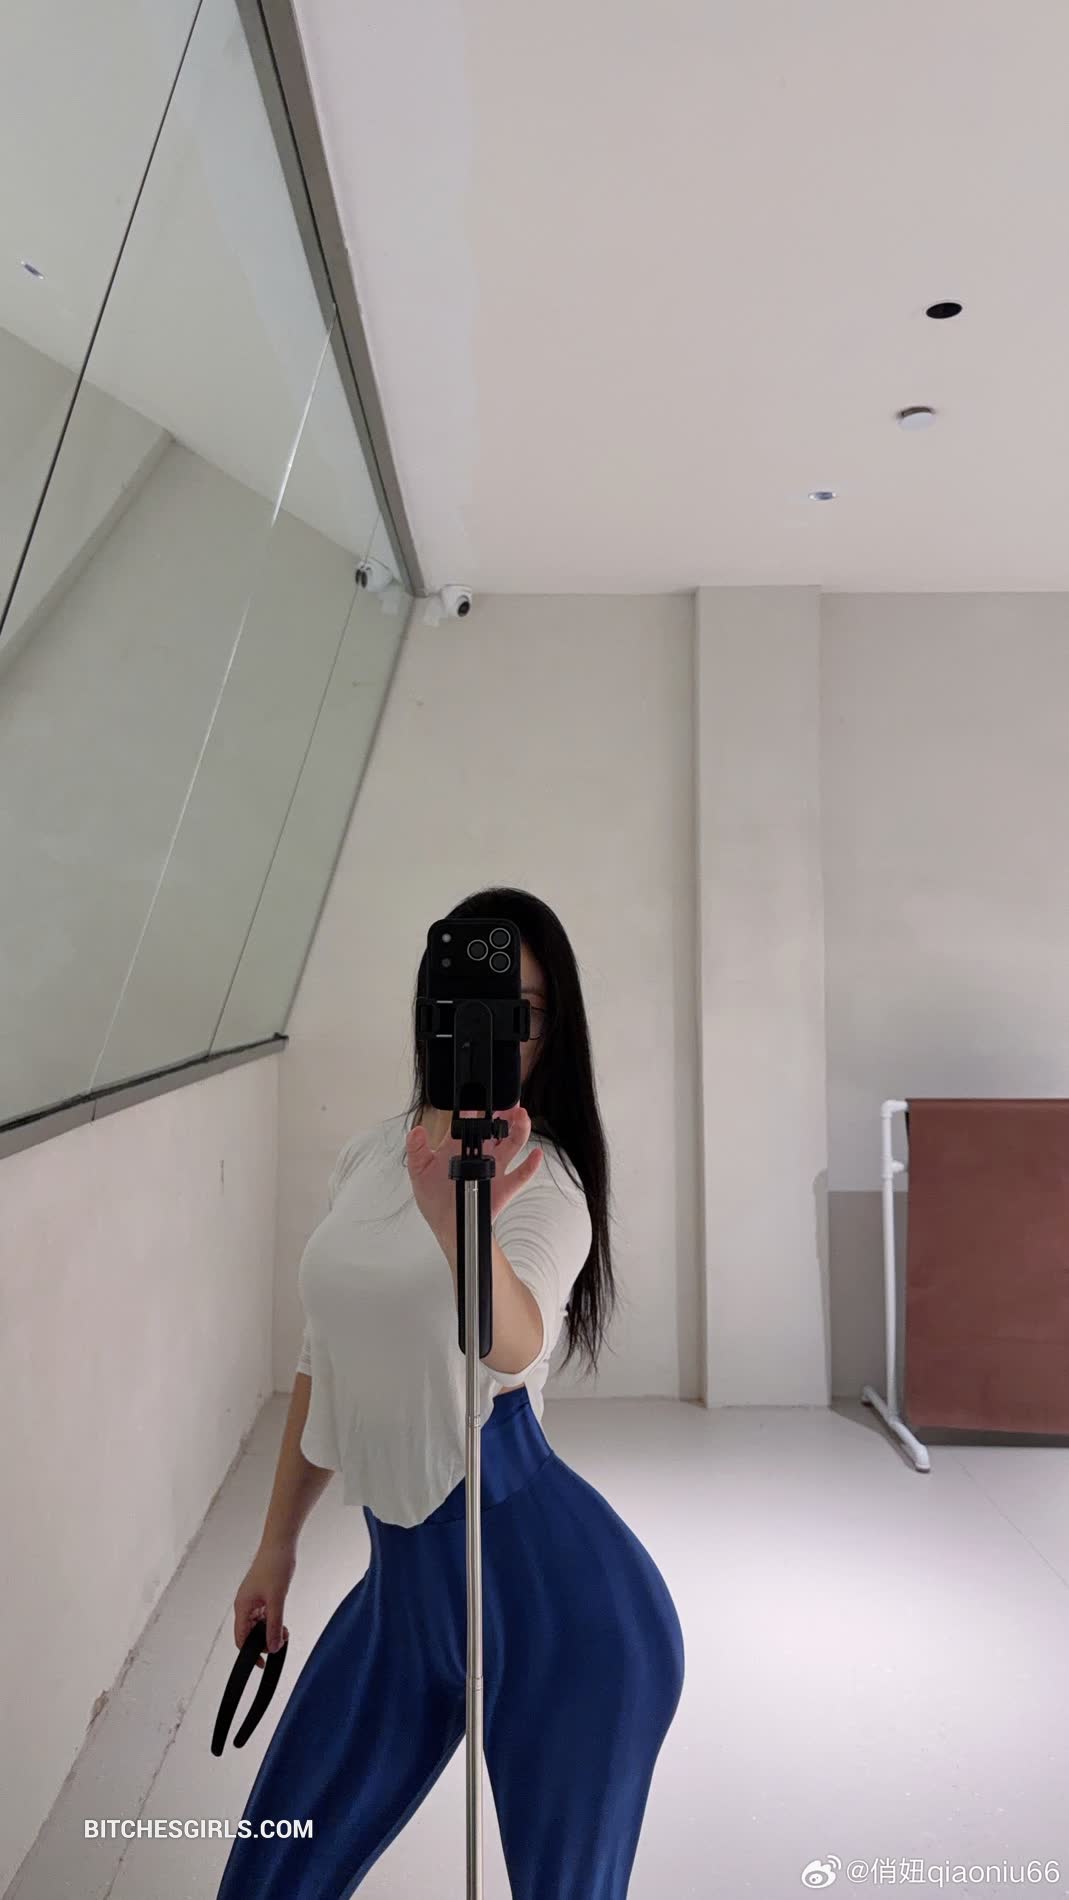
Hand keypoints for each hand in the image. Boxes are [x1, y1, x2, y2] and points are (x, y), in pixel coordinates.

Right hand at [234, 1541, 295, 1661]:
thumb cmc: (275, 1566)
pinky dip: (272, 1621)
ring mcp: (253, 1599)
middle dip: (264, 1641)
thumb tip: (274, 1648)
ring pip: (258, 1625)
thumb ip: (274, 1625)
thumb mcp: (277, 1599)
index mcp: (242, 1606)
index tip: (263, 1664)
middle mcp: (244, 1604)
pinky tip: (283, 1621)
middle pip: (250, 1633)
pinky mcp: (261, 1594)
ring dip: (270, 1631)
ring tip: (285, 1631)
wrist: (281, 1544)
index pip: (241, 1639)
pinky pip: (264, 1615)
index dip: (251, 1654)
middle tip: (282, 1640)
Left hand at [405, 1106, 542, 1242]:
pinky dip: (531, 1165)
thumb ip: (416, 1150)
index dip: (475, 1109)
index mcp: (459, 1147)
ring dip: (519, 1130)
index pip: (469, 1122)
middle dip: (504, 1113)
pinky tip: (535, 1154)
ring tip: (522, 1117)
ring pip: (512, 1144)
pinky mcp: (504, 1187)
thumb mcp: (419, 1172)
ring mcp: (494, 1169)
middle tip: (508, 1102)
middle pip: (496, 1127)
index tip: (476, 1100)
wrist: (447, 1227)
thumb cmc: (434, 1199)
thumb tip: (416, 1131)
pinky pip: (521, 1174)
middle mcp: (479, 1154)